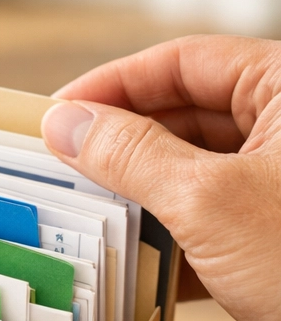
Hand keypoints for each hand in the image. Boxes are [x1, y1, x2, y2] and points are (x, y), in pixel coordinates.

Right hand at [42, 34, 280, 320]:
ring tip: (83, 208)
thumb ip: (130, 154)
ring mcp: (278, 188)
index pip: (185, 62)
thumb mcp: (207, 199)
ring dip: (136, 193)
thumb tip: (66, 123)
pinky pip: (203, 221)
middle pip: (182, 116)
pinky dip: (164, 239)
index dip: (114, 83)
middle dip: (120, 142)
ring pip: (188, 171)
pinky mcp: (271, 239)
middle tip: (60, 162)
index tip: (60, 112)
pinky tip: (130, 258)